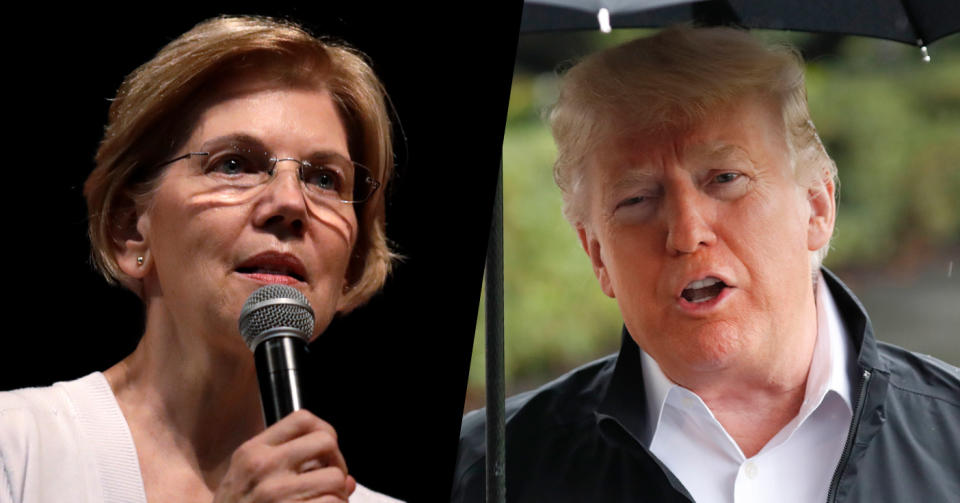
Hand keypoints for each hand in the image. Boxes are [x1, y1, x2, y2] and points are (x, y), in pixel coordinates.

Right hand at [213, 410, 356, 501]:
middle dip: (337, 463)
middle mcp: (264, 466)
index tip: (325, 452)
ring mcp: (277, 493)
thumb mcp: (246, 481)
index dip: (325, 432)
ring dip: (339, 494)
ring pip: (336, 478)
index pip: (303, 419)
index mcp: (252, 451)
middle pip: (326, 441)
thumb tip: (348, 479)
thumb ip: (290, 469)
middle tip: (330, 482)